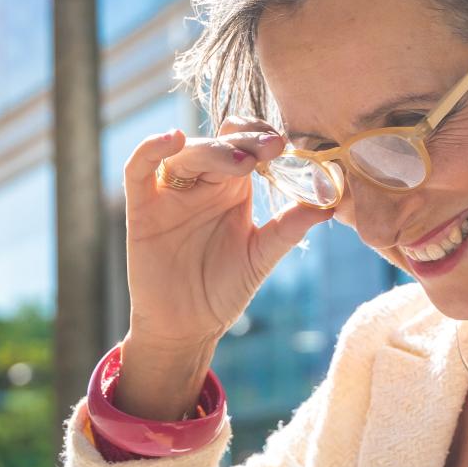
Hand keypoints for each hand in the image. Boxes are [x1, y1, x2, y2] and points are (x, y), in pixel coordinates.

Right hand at [120, 117, 331, 356]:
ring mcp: (170, 194)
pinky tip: (171, 139)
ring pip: (186, 153)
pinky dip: (150, 148)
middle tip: (271, 149)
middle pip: (219, 145)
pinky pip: (138, 169)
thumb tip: (328, 205)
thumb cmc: (223, 290)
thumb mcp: (261, 256)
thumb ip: (288, 228)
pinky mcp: (141, 208)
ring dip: (212, 150)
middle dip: (245, 142)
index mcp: (232, 189)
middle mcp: (201, 184)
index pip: (245, 146)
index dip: (261, 139)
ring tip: (241, 162)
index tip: (284, 146)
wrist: (188, 327)